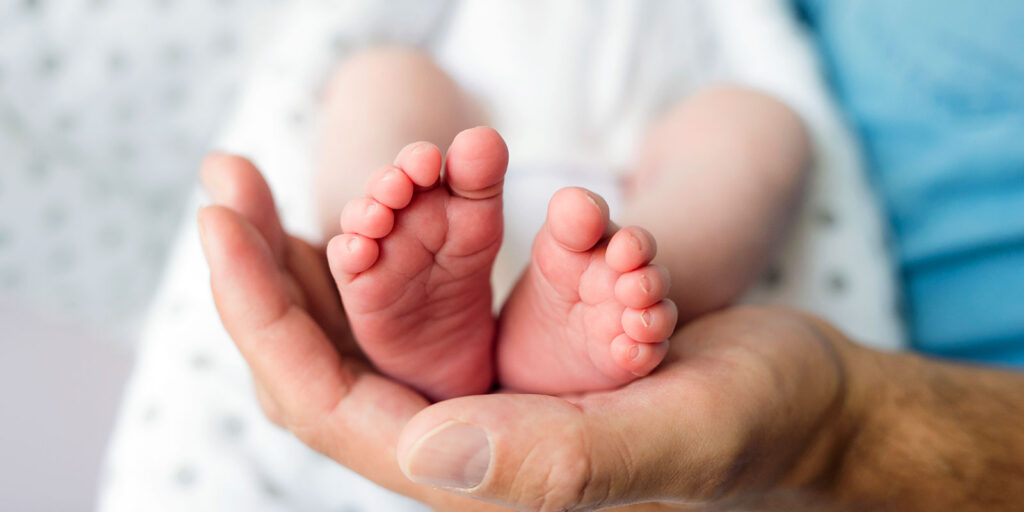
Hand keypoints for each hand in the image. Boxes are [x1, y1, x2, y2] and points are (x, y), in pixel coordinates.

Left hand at [198, 154, 857, 510]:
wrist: (799, 404)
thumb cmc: (755, 423)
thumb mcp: (679, 431)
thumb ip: (565, 456)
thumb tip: (425, 451)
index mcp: (479, 472)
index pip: (326, 400)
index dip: (261, 313)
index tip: (221, 220)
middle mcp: (460, 440)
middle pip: (318, 360)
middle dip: (258, 272)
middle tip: (223, 178)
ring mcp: (477, 395)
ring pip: (354, 328)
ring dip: (305, 251)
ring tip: (256, 183)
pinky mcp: (503, 356)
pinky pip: (407, 302)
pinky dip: (372, 244)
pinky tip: (353, 201)